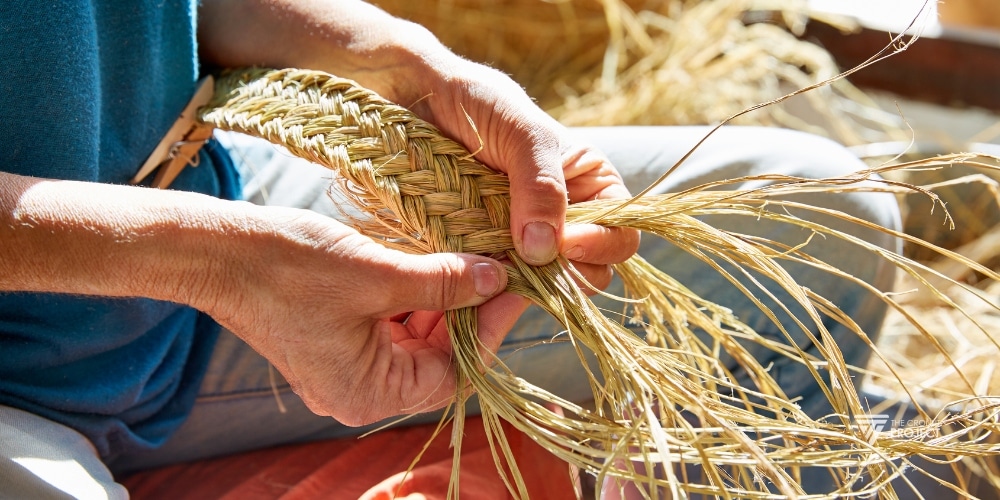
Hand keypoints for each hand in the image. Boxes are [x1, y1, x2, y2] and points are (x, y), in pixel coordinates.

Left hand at [199, 0, 639, 284]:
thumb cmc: (476, 102)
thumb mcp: (521, 132)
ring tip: (492, 286)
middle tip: (525, 269)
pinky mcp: (481, 254)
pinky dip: (487, 297)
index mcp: (587, 185)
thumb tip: (545, 250)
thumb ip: (540, 186)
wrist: (414, 99)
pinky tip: (470, 293)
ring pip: (538, 288)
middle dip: (561, 277)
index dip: (601, 245)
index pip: (618, 234)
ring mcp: (520, 240)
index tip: (565, 243)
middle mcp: (560, 218)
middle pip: (585, 271)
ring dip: (521, 293)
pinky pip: (496, 288)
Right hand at [204, 207, 520, 425]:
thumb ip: (443, 280)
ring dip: (442, 301)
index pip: (453, 371)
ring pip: (417, 339)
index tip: (511, 285)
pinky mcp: (336, 341)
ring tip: (467, 259)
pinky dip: (414, 298)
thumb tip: (496, 279)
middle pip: (437, 357)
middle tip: (495, 268)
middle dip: (467, 312)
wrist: (217, 251)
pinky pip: (391, 327)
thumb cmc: (289, 267)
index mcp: (368, 393)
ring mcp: (346, 368)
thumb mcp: (377, 273)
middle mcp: (359, 392)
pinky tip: (430, 264)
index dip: (487, 328)